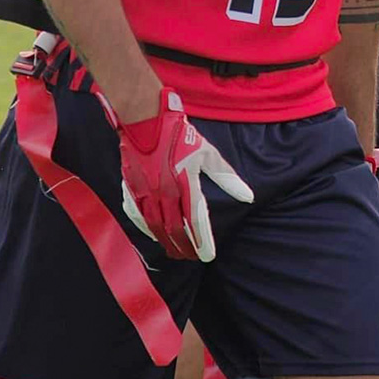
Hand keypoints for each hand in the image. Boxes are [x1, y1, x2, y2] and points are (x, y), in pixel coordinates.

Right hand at [109, 88, 253, 260]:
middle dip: (184, 247)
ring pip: (155, 226)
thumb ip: (227, 177)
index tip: (208, 255)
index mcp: (184, 183)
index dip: (202, 240)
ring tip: (176, 252)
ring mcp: (144, 191)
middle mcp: (163, 191)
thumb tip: (248, 196)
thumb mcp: (208, 154)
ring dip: (166, 242)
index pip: (195, 220)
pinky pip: (138, 216)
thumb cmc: (180, 135)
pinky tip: (154, 234)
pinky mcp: (131, 188)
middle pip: (174, 229)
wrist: (146, 120)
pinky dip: (147, 229)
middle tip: (193, 257)